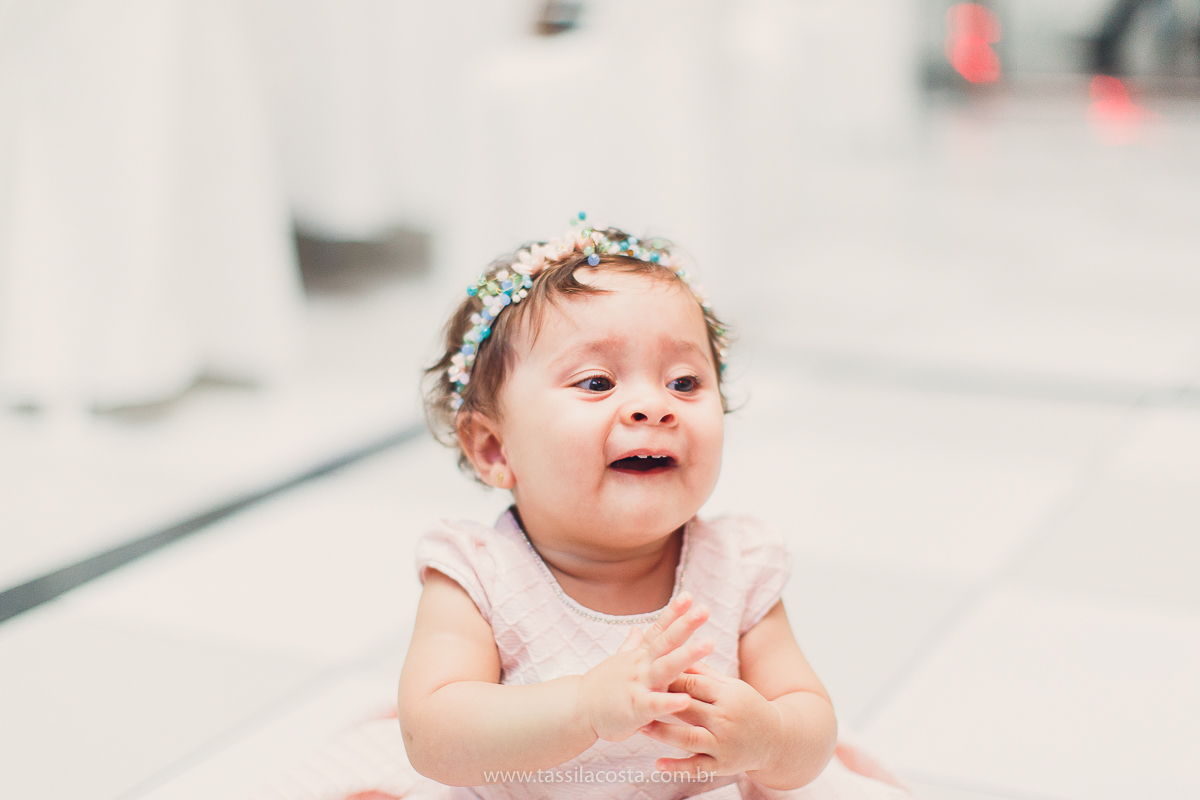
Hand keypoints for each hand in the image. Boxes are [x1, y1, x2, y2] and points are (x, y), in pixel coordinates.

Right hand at [580, 592, 712, 742]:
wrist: (577, 710)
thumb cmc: (600, 687)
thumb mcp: (618, 662)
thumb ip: (631, 646)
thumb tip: (637, 629)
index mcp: (639, 656)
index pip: (658, 630)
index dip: (673, 613)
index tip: (689, 596)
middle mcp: (640, 666)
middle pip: (666, 642)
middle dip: (685, 625)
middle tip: (704, 610)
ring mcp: (638, 685)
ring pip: (665, 668)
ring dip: (686, 655)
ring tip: (708, 644)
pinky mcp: (635, 709)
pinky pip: (654, 705)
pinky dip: (669, 702)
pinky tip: (686, 700)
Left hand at [641, 661, 782, 777]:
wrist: (777, 739)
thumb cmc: (747, 706)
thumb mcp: (731, 686)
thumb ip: (703, 672)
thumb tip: (676, 651)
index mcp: (728, 696)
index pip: (695, 684)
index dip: (670, 678)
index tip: (648, 673)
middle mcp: (726, 720)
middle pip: (688, 709)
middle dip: (662, 703)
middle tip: (636, 698)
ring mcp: (723, 745)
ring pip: (688, 738)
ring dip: (663, 733)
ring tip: (641, 726)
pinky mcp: (721, 765)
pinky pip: (696, 767)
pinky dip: (677, 767)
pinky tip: (658, 765)